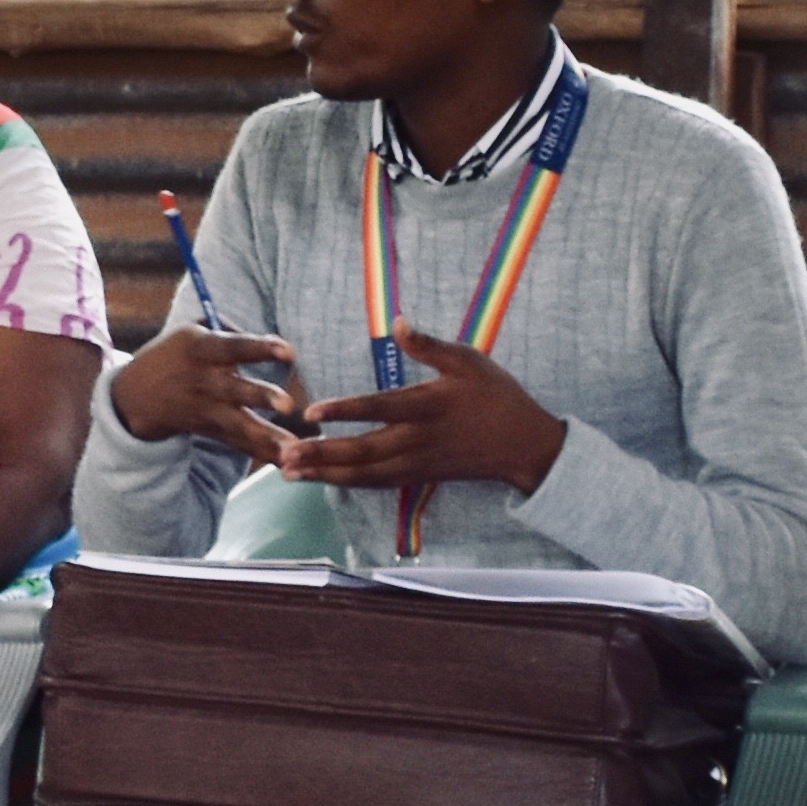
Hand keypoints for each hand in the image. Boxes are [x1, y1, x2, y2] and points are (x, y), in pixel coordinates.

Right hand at [110, 325, 309, 463]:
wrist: (134, 394)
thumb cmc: (176, 354)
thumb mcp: (192, 331)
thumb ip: (230, 331)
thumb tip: (272, 341)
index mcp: (200, 349)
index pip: (234, 347)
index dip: (260, 348)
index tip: (289, 352)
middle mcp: (203, 380)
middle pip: (235, 390)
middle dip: (261, 397)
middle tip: (288, 405)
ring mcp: (205, 409)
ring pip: (238, 424)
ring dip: (265, 436)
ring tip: (292, 448)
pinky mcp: (208, 430)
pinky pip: (238, 443)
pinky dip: (261, 453)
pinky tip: (285, 462)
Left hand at [279, 332, 565, 497]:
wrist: (524, 445)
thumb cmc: (497, 396)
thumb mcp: (469, 360)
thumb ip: (429, 345)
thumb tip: (398, 322)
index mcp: (429, 406)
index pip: (380, 408)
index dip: (345, 410)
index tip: (311, 413)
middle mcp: (418, 439)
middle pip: (363, 450)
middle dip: (320, 454)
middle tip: (282, 455)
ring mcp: (417, 462)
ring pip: (365, 474)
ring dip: (325, 474)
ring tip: (288, 473)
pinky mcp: (419, 475)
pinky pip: (377, 483)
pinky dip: (347, 483)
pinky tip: (322, 480)